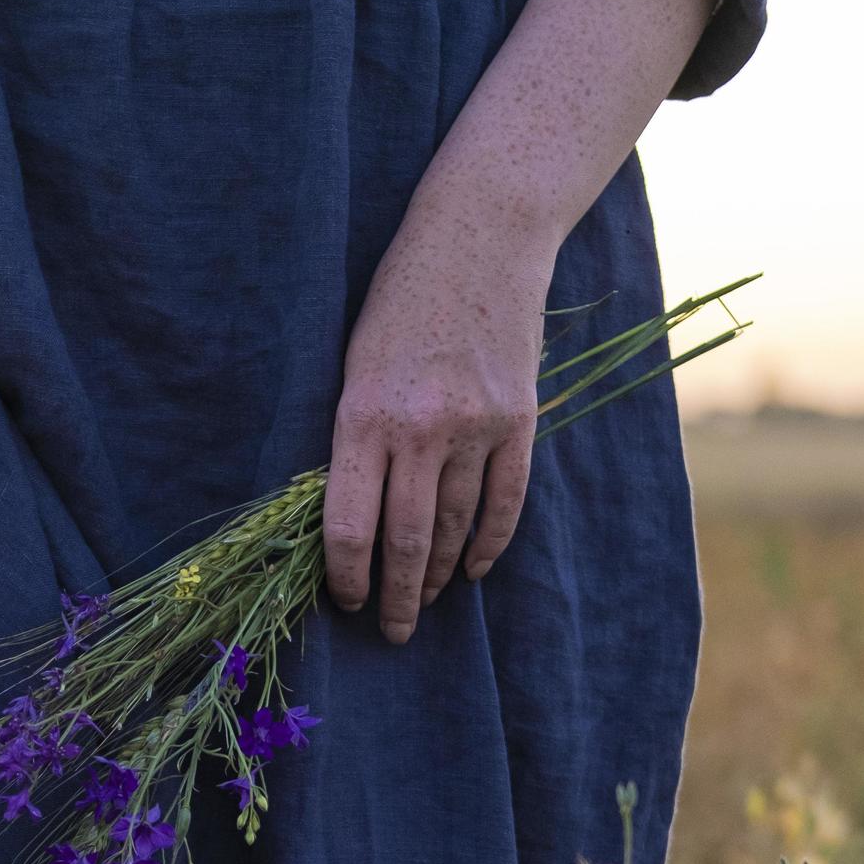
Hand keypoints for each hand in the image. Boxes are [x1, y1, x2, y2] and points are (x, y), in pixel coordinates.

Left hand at [322, 199, 551, 641]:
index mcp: (363, 415)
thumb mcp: (356, 360)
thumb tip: (351, 513)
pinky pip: (504, 501)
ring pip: (455, 527)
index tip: (346, 601)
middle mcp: (421, 429)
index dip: (346, 576)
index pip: (349, 525)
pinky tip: (473, 569)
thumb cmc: (401, 293)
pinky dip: (488, 543)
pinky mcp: (518, 418)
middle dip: (396, 598)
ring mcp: (475, 426)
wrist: (482, 231)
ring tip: (426, 601)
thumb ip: (355, 434)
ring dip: (438, 574)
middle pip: (406, 541)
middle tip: (392, 632)